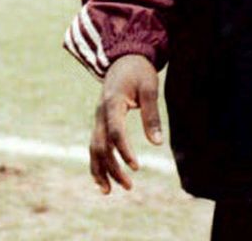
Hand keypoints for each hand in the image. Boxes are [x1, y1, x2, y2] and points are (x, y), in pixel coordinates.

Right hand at [90, 54, 162, 193]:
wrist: (124, 59)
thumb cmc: (140, 72)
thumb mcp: (150, 88)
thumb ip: (152, 115)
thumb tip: (157, 143)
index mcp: (112, 103)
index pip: (115, 132)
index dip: (124, 151)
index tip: (137, 166)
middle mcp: (100, 114)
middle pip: (100, 146)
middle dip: (112, 168)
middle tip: (129, 186)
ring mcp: (97, 119)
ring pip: (94, 149)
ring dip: (101, 170)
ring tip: (111, 191)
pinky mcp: (100, 123)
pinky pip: (94, 146)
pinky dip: (97, 163)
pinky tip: (102, 180)